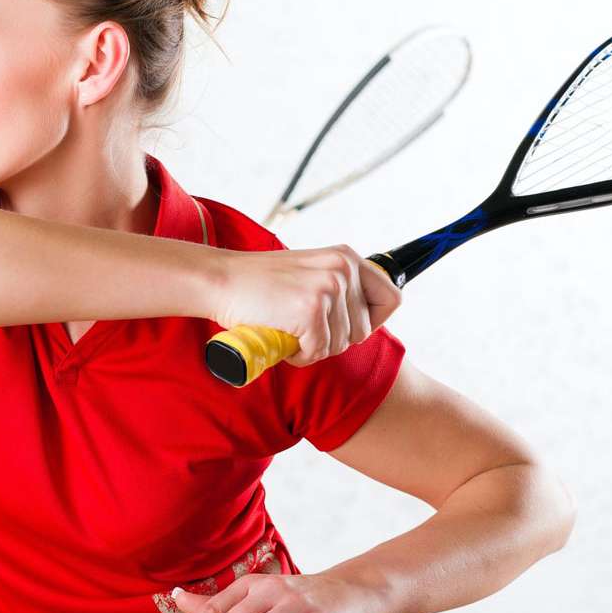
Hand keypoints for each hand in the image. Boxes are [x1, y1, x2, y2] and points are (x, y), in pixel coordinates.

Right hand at [210, 245, 399, 365]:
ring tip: (288, 331)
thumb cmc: (258, 284)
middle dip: (334, 339)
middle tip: (303, 330)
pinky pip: (318, 351)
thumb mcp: (309, 272)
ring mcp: (328, 288)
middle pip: (363, 330)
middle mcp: (343, 268)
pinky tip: (282, 339)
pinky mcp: (311, 311)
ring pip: (340, 344)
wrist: (219, 280)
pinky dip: (299, 355)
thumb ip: (337, 286)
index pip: (391, 297)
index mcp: (346, 257)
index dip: (371, 321)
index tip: (345, 327)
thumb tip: (362, 321)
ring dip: (313, 348)